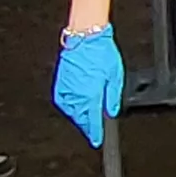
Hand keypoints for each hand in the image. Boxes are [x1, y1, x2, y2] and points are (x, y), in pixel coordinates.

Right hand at [52, 25, 124, 144]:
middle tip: (94, 127)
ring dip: (80, 116)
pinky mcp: (60, 83)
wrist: (85, 36)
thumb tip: (111, 111)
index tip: (97, 140)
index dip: (95, 133)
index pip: (92, 121)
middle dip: (88, 124)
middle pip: (81, 119)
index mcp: (91, 95)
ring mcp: (66, 89)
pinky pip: (64, 101)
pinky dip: (71, 106)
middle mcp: (77, 94)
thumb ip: (112, 97)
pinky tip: (78, 104)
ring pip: (72, 112)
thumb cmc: (101, 51)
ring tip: (88, 114)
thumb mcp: (116, 76)